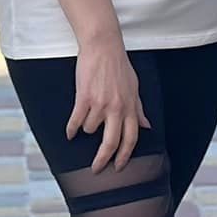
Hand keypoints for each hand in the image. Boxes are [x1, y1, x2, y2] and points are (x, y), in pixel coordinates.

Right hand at [68, 37, 149, 173]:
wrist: (103, 46)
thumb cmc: (118, 65)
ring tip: (86, 118)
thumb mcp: (134, 87)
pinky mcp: (84, 98)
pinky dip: (72, 128)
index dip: (125, 156)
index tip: (119, 167)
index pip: (131, 138)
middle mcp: (117, 108)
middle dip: (103, 160)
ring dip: (86, 128)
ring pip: (90, 130)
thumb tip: (147, 126)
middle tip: (96, 169)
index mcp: (130, 107)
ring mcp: (100, 104)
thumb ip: (139, 109)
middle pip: (111, 142)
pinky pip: (76, 121)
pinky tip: (70, 132)